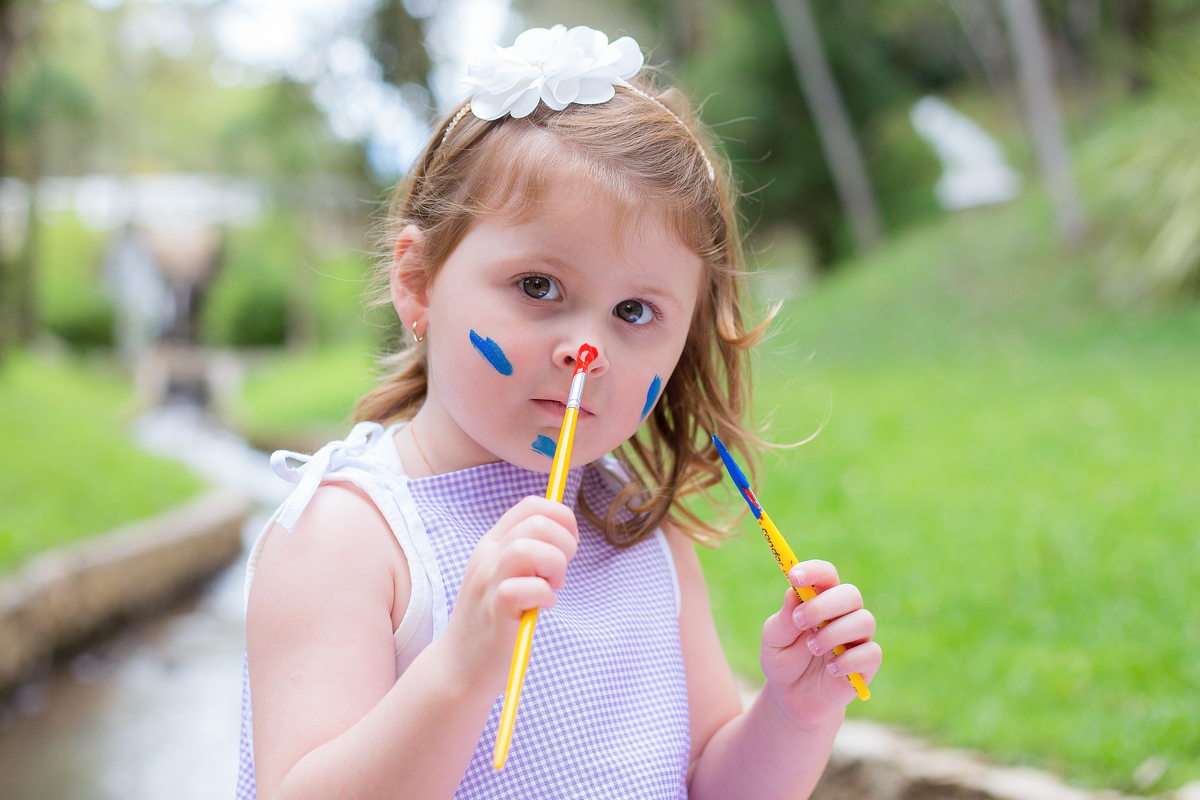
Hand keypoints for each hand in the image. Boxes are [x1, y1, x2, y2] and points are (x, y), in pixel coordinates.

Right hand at [440, 496, 578, 695]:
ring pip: (529, 548)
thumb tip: (567, 532)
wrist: (460, 667)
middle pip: (538, 522)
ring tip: (550, 587)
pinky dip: (545, 595)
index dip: (562, 518)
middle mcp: (488, 557)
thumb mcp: (506, 576)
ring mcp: (488, 582)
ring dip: (555, 566)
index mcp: (493, 543)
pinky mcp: (496, 611)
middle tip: (558, 574)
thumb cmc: (494, 621)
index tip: (568, 545)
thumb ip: (528, 552)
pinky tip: (541, 607)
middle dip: (564, 544)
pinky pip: (527, 588)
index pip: (532, 505)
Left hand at [759, 560, 881, 728]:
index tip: (794, 576)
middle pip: (850, 594)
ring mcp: (857, 638)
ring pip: (864, 621)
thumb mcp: (774, 638)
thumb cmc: (783, 660)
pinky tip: (830, 669)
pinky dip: (848, 660)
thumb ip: (784, 617)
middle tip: (799, 622)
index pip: (826, 575)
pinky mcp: (866, 664)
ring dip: (834, 633)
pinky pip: (871, 653)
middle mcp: (843, 614)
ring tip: (811, 647)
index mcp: (819, 600)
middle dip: (824, 605)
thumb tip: (794, 592)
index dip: (814, 571)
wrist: (790, 698)